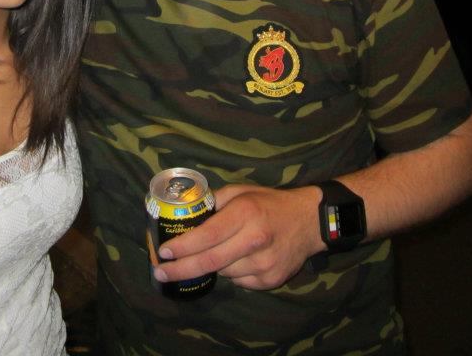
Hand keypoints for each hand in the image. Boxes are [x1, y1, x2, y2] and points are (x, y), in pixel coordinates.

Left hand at [153, 184, 324, 289]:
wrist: (310, 221)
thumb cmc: (271, 203)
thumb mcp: (242, 191)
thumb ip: (214, 201)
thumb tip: (185, 211)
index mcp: (245, 214)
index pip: (207, 235)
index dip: (182, 246)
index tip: (163, 252)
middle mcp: (255, 240)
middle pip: (210, 262)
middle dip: (181, 269)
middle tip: (161, 272)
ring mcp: (264, 264)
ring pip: (223, 272)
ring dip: (210, 266)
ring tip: (213, 253)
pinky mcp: (271, 280)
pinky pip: (239, 281)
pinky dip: (231, 272)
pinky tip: (237, 259)